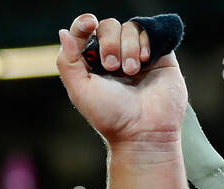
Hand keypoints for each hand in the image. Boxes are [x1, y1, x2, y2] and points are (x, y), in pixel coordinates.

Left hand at [56, 13, 186, 147]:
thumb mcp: (80, 90)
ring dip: (128, 47)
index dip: (83, 24)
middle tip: (112, 67)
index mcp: (91, 65)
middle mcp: (113, 57)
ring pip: (129, 27)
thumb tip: (64, 33)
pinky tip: (144, 60)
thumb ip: (67, 61)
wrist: (143, 130)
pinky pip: (151, 30)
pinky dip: (145, 41)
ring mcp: (136, 54)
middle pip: (108, 26)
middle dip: (108, 43)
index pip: (85, 33)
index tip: (89, 24)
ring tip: (131, 71)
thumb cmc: (110, 116)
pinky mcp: (159, 54)